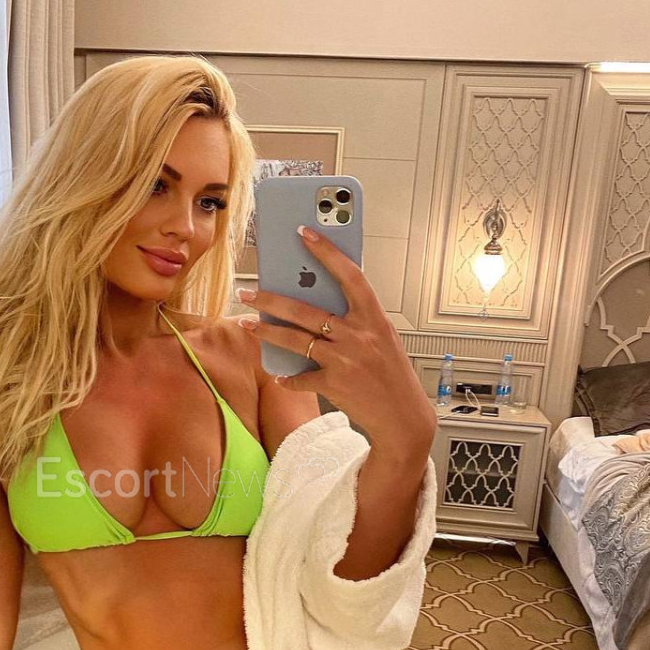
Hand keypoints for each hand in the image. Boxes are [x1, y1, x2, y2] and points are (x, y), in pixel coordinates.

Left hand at [238, 225, 435, 460]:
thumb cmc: (390, 374)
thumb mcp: (380, 339)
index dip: (326, 251)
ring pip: (294, 339)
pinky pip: (301, 377)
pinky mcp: (334, 385)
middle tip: (248, 291)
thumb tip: (315, 302)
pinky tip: (280, 375)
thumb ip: (354, 320)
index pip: (350, 275)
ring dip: (265, 330)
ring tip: (246, 322)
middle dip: (271, 298)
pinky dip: (288, 377)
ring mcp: (345, 360)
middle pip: (306, 310)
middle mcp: (359, 336)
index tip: (304, 232)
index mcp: (374, 318)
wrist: (403, 417)